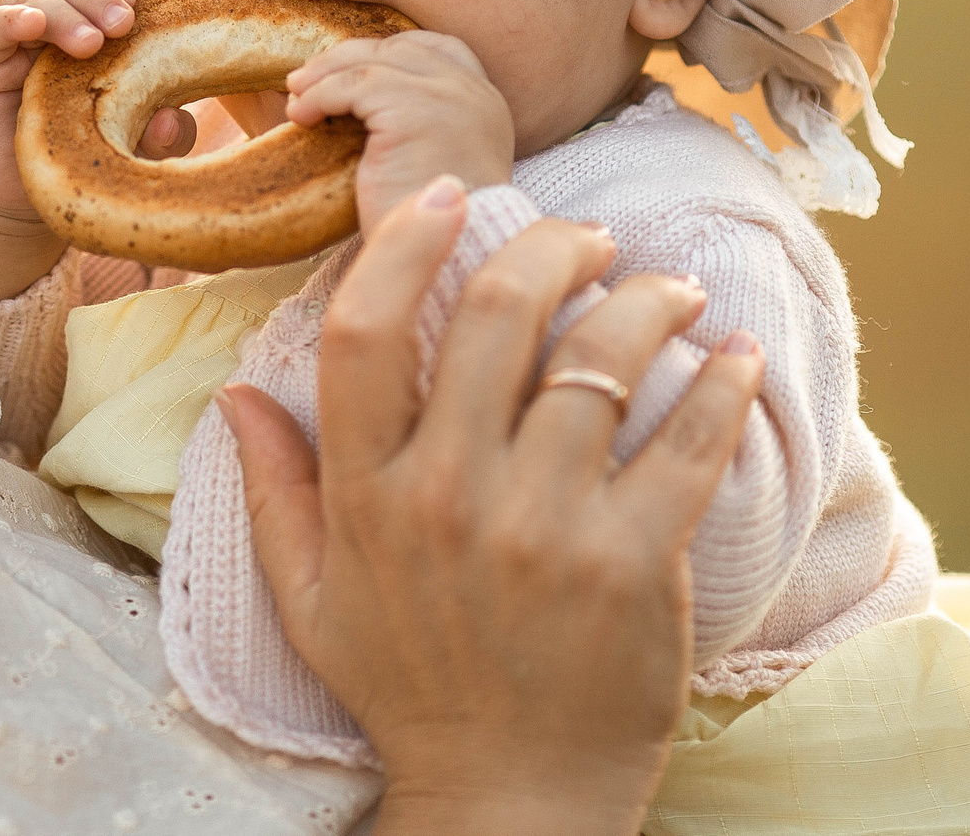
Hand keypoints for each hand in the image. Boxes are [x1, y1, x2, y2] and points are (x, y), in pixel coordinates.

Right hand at [0, 0, 194, 302]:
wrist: (14, 203)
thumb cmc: (78, 162)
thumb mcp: (132, 151)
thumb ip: (161, 136)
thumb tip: (173, 120)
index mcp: (87, 25)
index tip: (138, 7)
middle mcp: (47, 24)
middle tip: (122, 25)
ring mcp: (10, 41)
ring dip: (64, 11)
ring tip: (89, 44)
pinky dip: (11, 18)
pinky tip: (32, 25)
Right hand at [220, 179, 763, 835]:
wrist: (508, 802)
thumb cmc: (410, 689)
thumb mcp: (311, 598)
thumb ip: (275, 489)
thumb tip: (235, 392)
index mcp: (366, 495)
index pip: (366, 332)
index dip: (405, 244)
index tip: (447, 195)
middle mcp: (448, 496)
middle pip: (497, 316)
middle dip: (553, 246)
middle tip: (588, 238)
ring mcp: (544, 529)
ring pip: (600, 362)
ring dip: (647, 301)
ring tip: (669, 291)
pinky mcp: (632, 566)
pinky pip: (687, 444)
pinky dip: (719, 385)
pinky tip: (734, 356)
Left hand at [283, 31, 514, 232]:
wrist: (452, 259)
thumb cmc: (434, 229)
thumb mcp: (435, 161)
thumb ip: (417, 126)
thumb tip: (354, 103)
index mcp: (486, 102)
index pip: (440, 49)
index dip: (390, 52)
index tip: (349, 69)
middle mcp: (475, 92)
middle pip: (400, 48)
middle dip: (346, 59)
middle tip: (304, 81)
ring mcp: (450, 96)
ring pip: (372, 63)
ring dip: (324, 77)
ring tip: (295, 99)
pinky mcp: (417, 110)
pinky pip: (355, 86)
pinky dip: (321, 96)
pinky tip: (301, 117)